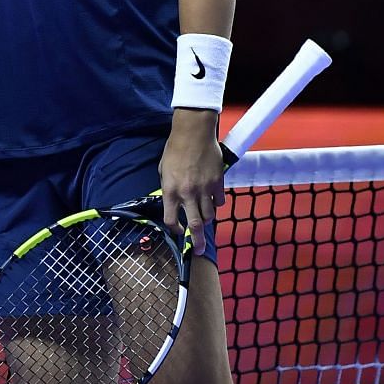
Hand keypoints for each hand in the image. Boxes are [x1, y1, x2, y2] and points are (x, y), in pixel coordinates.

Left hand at [159, 109, 225, 248]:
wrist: (193, 133)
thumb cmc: (175, 149)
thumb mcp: (164, 169)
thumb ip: (168, 188)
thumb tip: (173, 202)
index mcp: (170, 190)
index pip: (170, 220)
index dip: (174, 229)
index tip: (177, 230)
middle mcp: (187, 193)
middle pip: (195, 225)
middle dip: (197, 242)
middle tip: (198, 250)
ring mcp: (204, 189)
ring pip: (209, 215)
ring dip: (207, 218)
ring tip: (204, 216)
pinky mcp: (218, 183)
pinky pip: (219, 202)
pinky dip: (217, 203)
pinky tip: (213, 199)